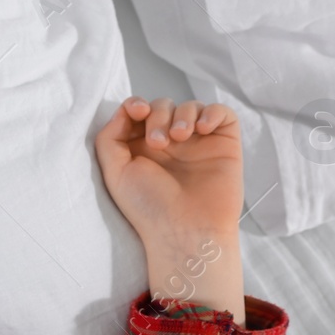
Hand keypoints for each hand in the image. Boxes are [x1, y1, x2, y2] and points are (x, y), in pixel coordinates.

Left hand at [95, 97, 247, 323]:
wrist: (186, 230)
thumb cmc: (149, 207)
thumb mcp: (116, 172)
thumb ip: (110, 137)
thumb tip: (125, 109)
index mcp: (142, 148)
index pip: (140, 112)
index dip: (137, 104)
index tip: (137, 111)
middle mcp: (170, 143)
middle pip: (163, 105)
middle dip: (158, 115)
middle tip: (159, 142)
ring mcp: (198, 142)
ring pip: (190, 106)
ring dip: (182, 115)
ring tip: (179, 138)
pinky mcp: (224, 143)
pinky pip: (222, 113)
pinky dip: (212, 112)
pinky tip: (202, 129)